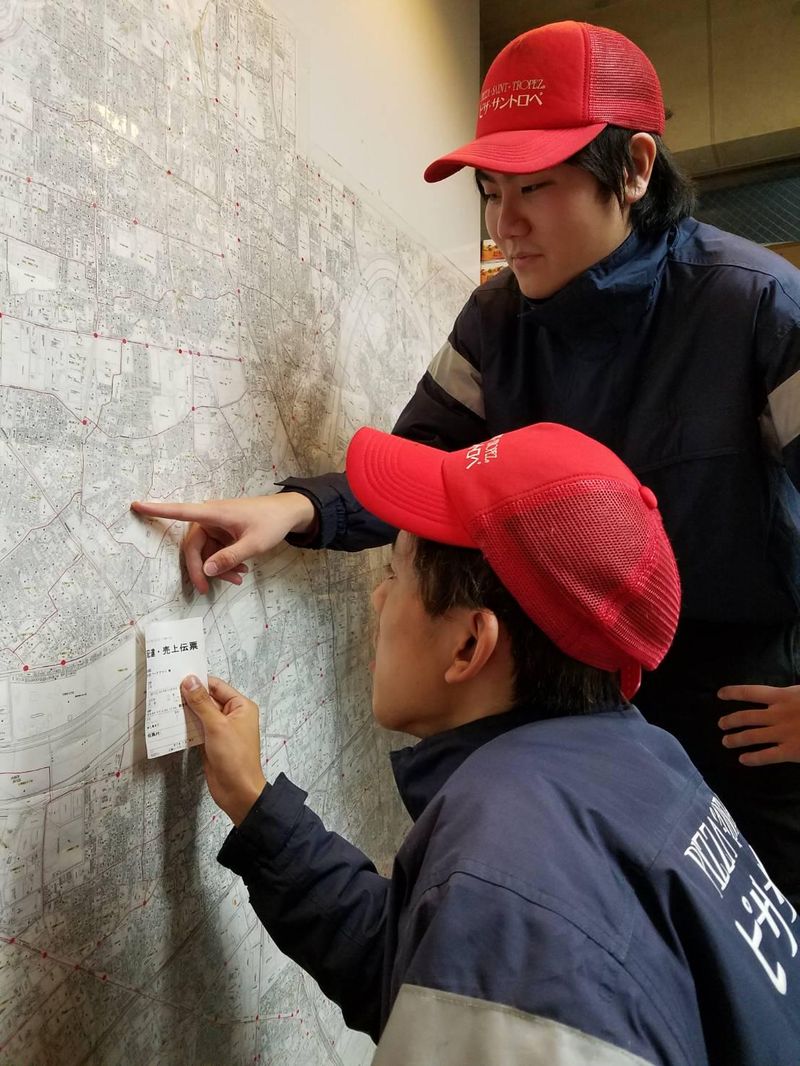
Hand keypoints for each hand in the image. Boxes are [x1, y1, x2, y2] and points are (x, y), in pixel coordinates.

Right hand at [131, 493, 316, 592]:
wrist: (289, 514)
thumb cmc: (271, 522)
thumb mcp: (254, 544)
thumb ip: (230, 557)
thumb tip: (206, 570)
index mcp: (214, 513)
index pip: (181, 511)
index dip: (157, 510)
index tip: (136, 505)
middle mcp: (210, 518)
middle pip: (193, 547)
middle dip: (200, 569)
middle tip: (206, 590)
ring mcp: (216, 526)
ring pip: (205, 553)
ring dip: (218, 569)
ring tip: (238, 580)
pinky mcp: (222, 533)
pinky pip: (216, 552)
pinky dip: (225, 564)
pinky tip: (240, 574)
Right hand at [181, 675, 266, 824]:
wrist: (237, 791)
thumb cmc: (235, 757)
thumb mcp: (217, 726)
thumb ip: (202, 703)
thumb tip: (189, 681)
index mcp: (241, 706)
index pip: (217, 686)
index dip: (199, 681)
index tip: (178, 675)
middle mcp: (232, 715)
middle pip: (207, 699)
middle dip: (189, 696)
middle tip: (166, 688)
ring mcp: (221, 730)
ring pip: (200, 714)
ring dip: (185, 711)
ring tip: (164, 702)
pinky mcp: (211, 742)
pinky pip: (196, 729)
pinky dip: (185, 726)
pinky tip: (169, 721)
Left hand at [718, 684, 799, 765]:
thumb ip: (789, 694)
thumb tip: (779, 694)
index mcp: (783, 696)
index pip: (750, 692)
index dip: (733, 693)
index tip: (720, 694)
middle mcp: (779, 714)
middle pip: (746, 717)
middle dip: (730, 720)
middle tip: (721, 724)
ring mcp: (784, 733)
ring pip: (752, 737)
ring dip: (736, 739)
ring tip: (726, 742)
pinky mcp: (791, 751)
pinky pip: (767, 756)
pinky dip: (753, 758)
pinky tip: (743, 760)